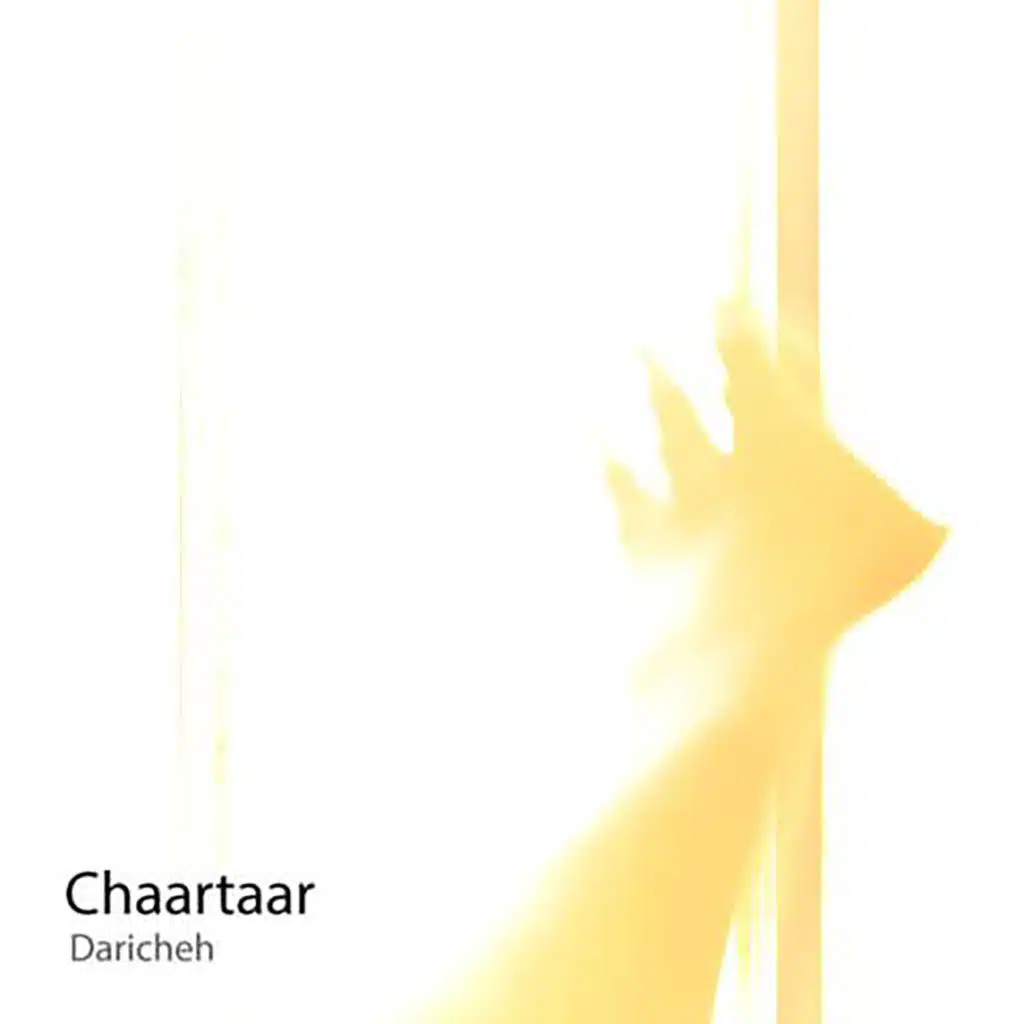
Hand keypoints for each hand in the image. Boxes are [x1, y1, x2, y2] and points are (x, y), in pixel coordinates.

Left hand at [606, 301, 946, 680]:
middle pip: (672, 407)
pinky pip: (607, 531)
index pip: (746, 362)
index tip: (715, 301)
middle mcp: (706, 467)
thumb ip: (907, 514)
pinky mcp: (636, 565)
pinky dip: (595, 515)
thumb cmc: (838, 583)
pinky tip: (585, 502)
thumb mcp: (906, 541)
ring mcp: (664, 515)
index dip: (730, 326)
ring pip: (626, 464)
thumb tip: (915, 514)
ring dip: (606, 439)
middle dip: (653, 372)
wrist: (743, 643)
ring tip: (584, 419)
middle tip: (632, 342)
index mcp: (774, 438)